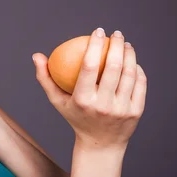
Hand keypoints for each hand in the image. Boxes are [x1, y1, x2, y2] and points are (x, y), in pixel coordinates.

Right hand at [32, 28, 146, 150]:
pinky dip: (137, 69)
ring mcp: (122, 109)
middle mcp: (103, 105)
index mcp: (83, 100)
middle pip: (113, 67)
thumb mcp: (57, 100)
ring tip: (125, 44)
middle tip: (116, 34)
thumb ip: (45, 78)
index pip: (90, 67)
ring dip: (129, 54)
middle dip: (116, 45)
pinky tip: (133, 60)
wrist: (100, 144)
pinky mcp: (137, 112)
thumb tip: (37, 55)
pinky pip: (139, 84)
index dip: (95, 45)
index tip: (98, 31)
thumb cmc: (75, 116)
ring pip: (130, 74)